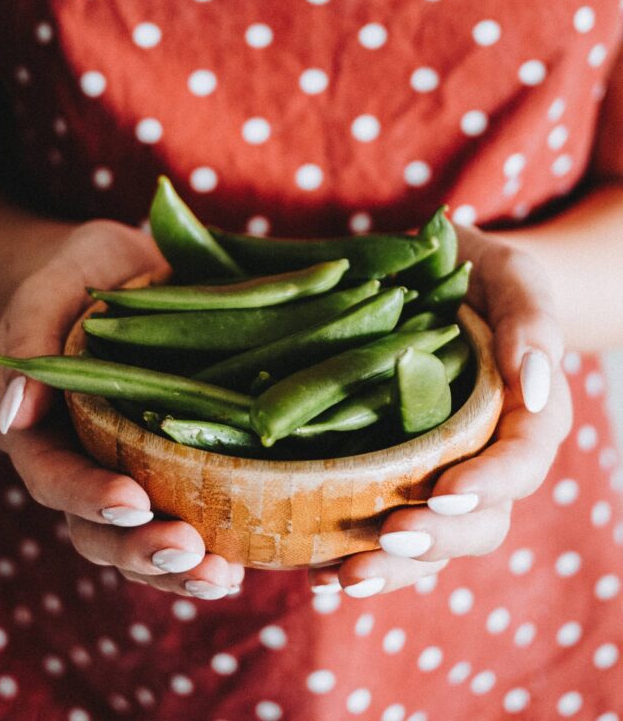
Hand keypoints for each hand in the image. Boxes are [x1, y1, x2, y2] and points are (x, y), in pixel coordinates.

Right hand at [0, 219, 243, 598]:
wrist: (122, 273)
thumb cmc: (79, 276)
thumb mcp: (49, 291)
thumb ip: (29, 341)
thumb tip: (14, 414)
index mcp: (42, 429)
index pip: (54, 478)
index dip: (88, 497)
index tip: (133, 501)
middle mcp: (83, 463)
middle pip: (98, 531)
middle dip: (141, 549)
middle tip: (189, 552)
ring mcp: (129, 473)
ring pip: (142, 542)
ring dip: (179, 568)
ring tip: (222, 576)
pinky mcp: (174, 470)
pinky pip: (186, 521)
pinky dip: (211, 548)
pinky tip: (243, 563)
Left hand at [308, 226, 572, 597]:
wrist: (440, 281)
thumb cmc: (483, 276)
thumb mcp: (512, 278)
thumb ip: (531, 320)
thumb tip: (532, 380)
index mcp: (528, 416)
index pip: (521, 460)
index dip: (490, 482)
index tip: (447, 488)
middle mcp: (490, 457)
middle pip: (482, 519)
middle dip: (439, 537)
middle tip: (391, 536)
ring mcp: (443, 474)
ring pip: (435, 540)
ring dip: (393, 567)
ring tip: (344, 577)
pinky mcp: (399, 480)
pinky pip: (389, 532)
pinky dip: (357, 558)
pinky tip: (320, 573)